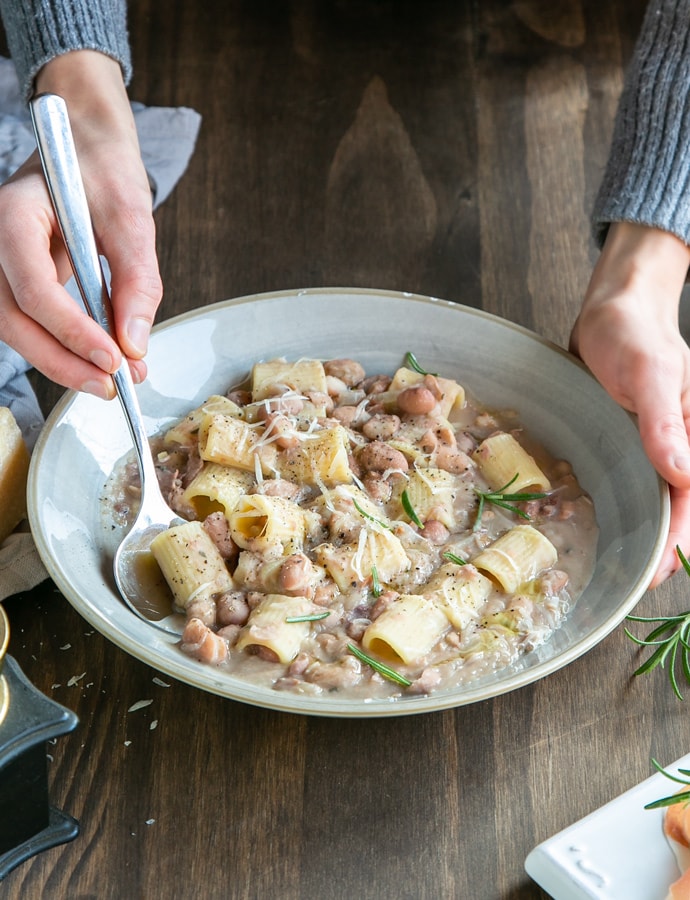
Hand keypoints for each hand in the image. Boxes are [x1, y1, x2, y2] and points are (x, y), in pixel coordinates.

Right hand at [0, 51, 161, 398]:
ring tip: (114, 382)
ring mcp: (1, 263)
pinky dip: (65, 348)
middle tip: (111, 387)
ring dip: (63, 363)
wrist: (86, 149)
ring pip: (16, 329)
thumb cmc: (104, 170)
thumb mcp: (132, 217)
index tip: (113, 359)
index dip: (71, 330)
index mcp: (15, 215)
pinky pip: (31, 323)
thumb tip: (135, 344)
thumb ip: (136, 281)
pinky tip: (103, 362)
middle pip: (13, 319)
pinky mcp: (18, 280)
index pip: (33, 285)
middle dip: (63, 361)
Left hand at [570, 222, 689, 585]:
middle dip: (663, 546)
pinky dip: (627, 502)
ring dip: (647, 530)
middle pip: (678, 506)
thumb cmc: (634, 333)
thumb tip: (681, 473)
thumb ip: (664, 423)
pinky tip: (612, 519)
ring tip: (628, 564)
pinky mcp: (629, 438)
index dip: (677, 539)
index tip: (659, 571)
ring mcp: (652, 443)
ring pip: (657, 497)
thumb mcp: (651, 374)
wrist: (612, 308)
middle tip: (639, 582)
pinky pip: (633, 477)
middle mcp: (678, 444)